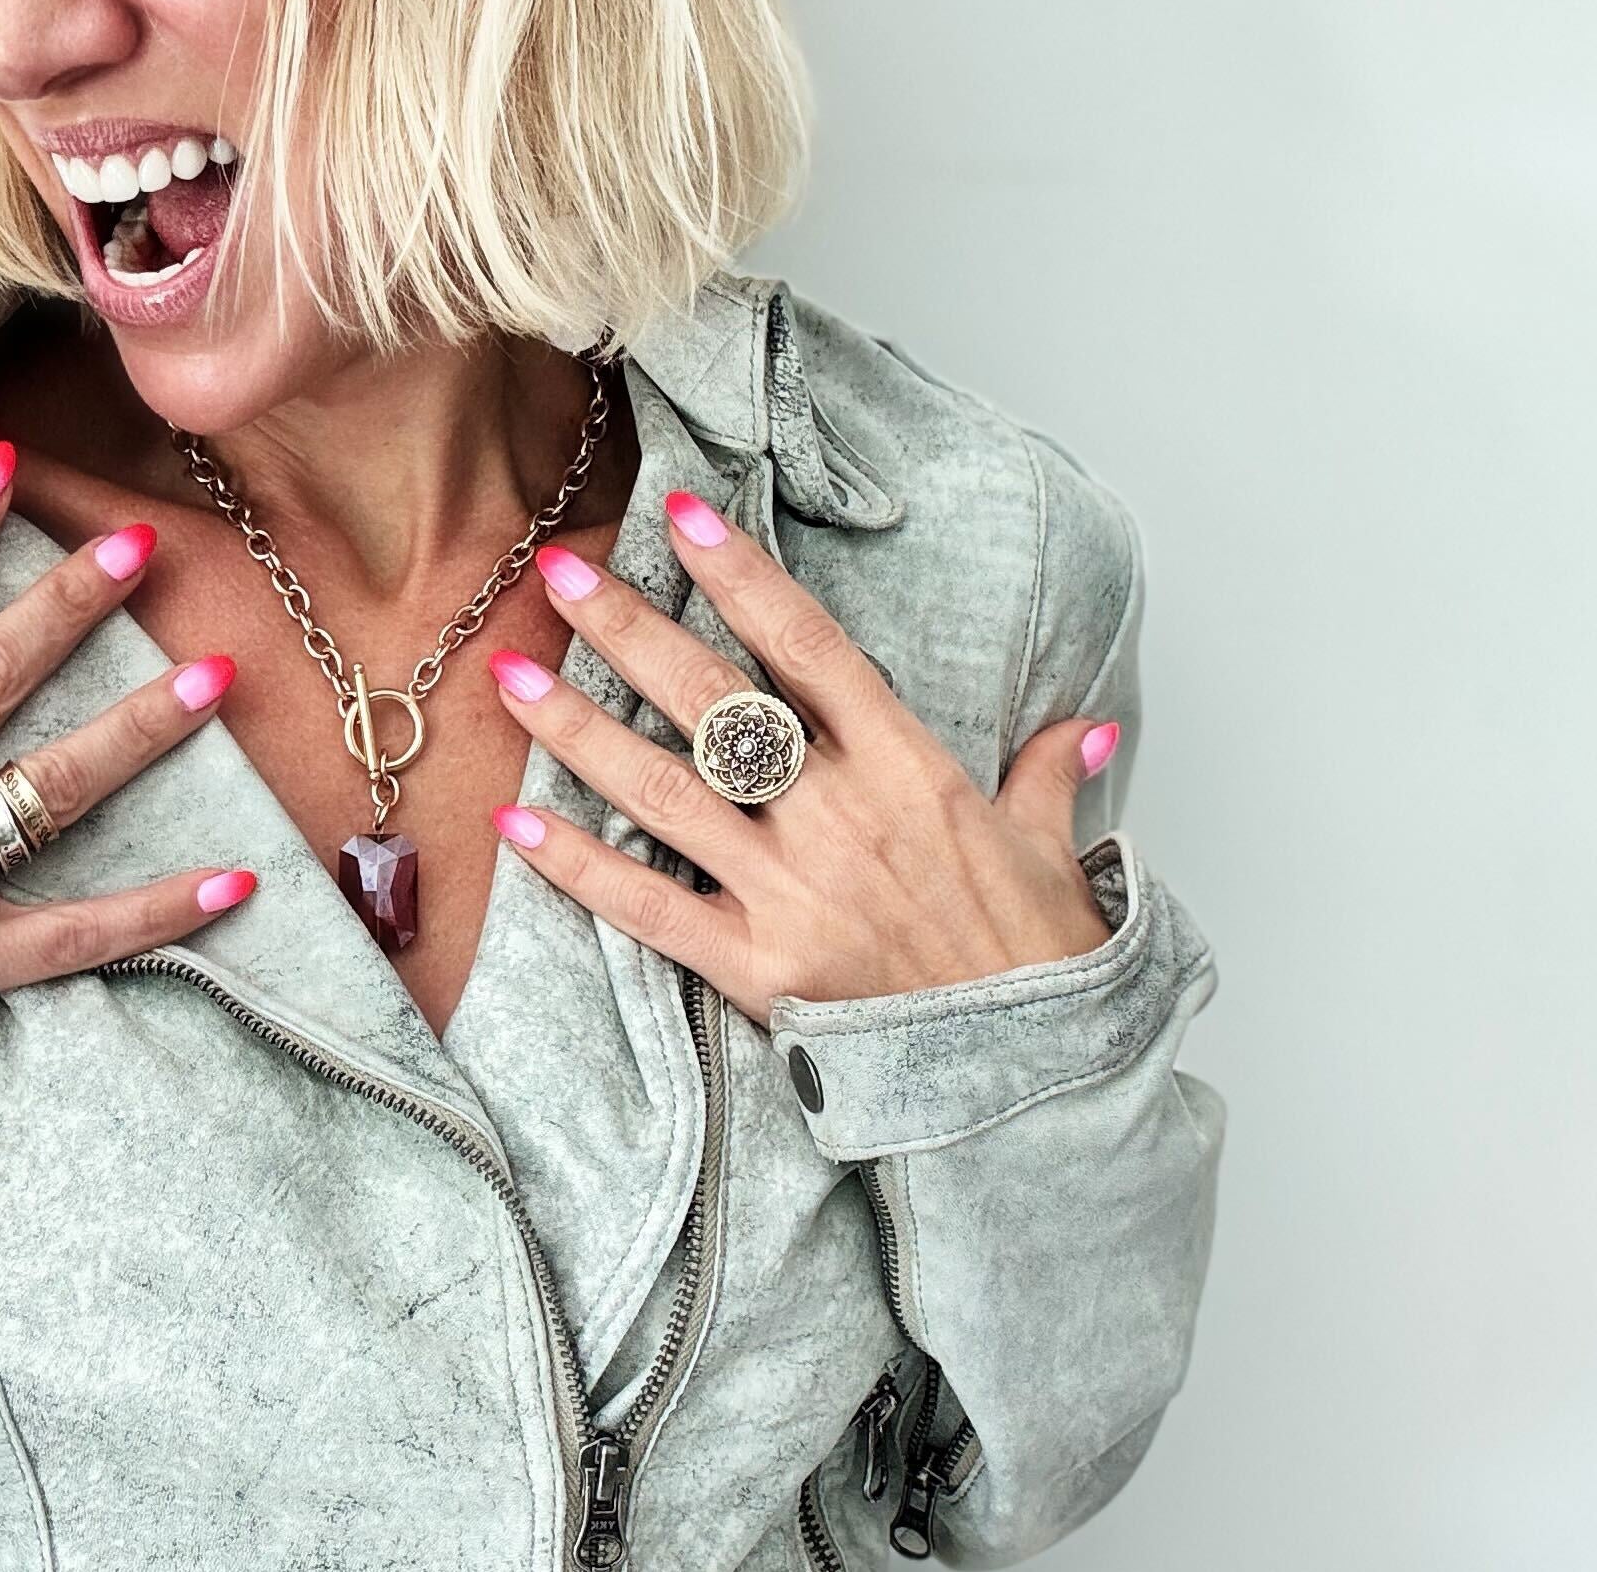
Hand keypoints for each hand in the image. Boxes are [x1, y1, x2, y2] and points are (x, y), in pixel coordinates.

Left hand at [484, 491, 1120, 1026]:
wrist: (1036, 1081)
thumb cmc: (1039, 961)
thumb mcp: (1054, 849)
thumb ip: (1050, 776)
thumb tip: (1087, 726)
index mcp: (908, 768)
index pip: (811, 645)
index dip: (743, 575)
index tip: (684, 516)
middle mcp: (838, 815)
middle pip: (713, 699)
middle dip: (628, 628)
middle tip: (562, 570)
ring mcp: (791, 891)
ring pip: (662, 790)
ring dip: (576, 730)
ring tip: (510, 674)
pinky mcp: (758, 969)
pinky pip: (650, 907)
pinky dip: (579, 868)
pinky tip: (516, 826)